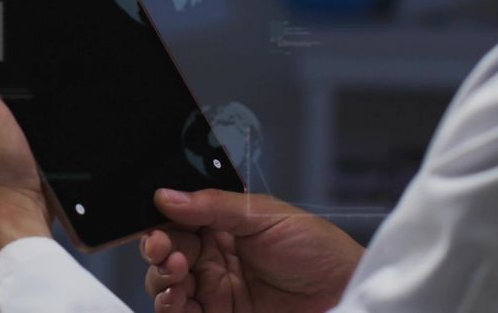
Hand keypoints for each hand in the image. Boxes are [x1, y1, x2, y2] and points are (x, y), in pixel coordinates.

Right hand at [142, 189, 363, 312]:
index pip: (177, 220)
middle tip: (162, 248)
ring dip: (160, 277)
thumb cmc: (318, 249)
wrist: (344, 293)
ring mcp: (213, 290)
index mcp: (221, 225)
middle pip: (163, 251)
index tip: (153, 223)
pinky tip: (176, 297)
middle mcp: (212, 257)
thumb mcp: (265, 215)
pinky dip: (168, 306)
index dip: (159, 220)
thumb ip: (214, 205)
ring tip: (175, 271)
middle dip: (155, 248)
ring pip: (164, 284)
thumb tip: (167, 196)